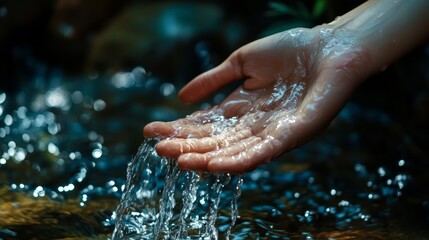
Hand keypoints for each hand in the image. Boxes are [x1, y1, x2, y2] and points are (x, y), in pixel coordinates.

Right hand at [144, 27, 368, 172]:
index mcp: (243, 108)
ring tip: (179, 162)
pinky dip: (239, 160)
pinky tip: (215, 166)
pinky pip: (263, 152)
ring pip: (234, 151)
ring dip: (206, 159)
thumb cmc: (291, 50)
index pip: (206, 124)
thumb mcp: (243, 62)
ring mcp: (273, 132)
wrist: (332, 46)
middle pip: (216, 141)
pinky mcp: (294, 134)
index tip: (152, 132)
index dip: (180, 128)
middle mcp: (255, 126)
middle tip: (157, 151)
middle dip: (187, 146)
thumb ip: (214, 80)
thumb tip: (181, 97)